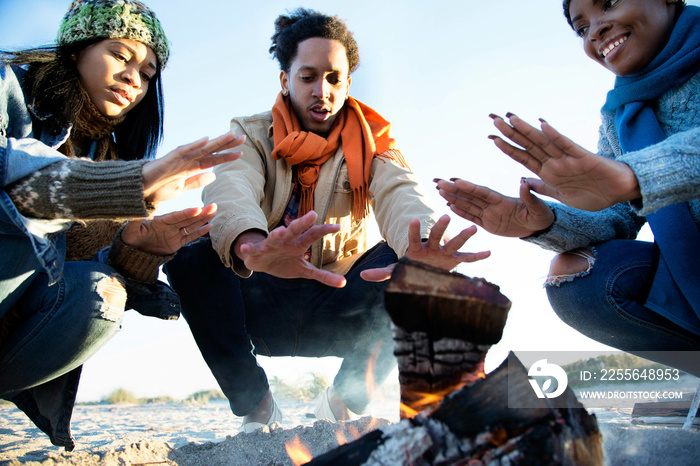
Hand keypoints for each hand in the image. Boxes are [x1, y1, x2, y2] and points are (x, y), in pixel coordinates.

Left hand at [121, 203, 217, 254]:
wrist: (132, 251)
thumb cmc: (129, 237)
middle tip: (213, 206)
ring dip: (203, 220)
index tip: (197, 209)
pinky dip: (199, 232)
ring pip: (191, 226)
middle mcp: (169, 226)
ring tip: (214, 212)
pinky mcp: (176, 243)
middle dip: (201, 213)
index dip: (187, 213)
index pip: (176, 216)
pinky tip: (209, 226)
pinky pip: (189, 237)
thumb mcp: (131, 230)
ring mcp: (174, 234)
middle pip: (188, 219)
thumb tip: (138, 211)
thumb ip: (136, 221)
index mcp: (160, 221)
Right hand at [142, 132, 244, 202]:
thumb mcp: (181, 188)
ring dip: (216, 141)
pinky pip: (183, 150)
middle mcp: (187, 160)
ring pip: (201, 148)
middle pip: (211, 150)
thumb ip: (197, 181)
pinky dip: (194, 144)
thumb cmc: (157, 189)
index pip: (213, 159)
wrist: (139, 191)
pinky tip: (206, 139)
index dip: (226, 156)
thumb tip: (214, 175)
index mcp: (191, 167)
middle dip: (226, 145)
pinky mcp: (169, 160)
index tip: (241, 152)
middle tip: (242, 138)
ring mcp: (179, 158)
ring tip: (230, 135)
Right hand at [237, 211, 346, 287]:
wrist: (261, 262)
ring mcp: (270, 245)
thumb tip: (344, 283)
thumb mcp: (304, 270)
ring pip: (274, 238)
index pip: (312, 235)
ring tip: (280, 231)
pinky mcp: (256, 252)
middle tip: (313, 214)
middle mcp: (286, 241)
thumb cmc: (285, 262)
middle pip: (295, 230)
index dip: (324, 230)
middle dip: (303, 223)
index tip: (337, 227)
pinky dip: (248, 249)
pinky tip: (244, 249)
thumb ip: (322, 275)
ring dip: (277, 234)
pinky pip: (252, 250)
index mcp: (298, 244)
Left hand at [360, 214, 490, 281]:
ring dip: (464, 236)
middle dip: (441, 228)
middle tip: (446, 217)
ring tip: (473, 228)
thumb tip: (360, 276)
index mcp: (417, 250)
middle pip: (437, 236)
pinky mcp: (454, 260)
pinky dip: (477, 256)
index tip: (415, 220)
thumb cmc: (411, 268)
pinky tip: (489, 252)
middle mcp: (432, 248)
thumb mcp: (397, 271)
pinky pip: (467, 258)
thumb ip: (382, 272)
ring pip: (455, 243)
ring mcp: (445, 252)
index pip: (414, 238)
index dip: (414, 230)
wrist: (426, 269)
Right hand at [435, 177, 553, 237]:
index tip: (456, 181)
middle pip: (470, 196)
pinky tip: (450, 205)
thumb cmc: (541, 215)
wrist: (540, 227)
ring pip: (468, 205)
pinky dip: (461, 212)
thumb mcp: (538, 207)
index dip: (470, 187)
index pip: (483, 193)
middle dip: (454, 189)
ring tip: (439, 191)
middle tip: (438, 181)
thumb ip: (529, 196)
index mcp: (503, 200)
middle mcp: (493, 205)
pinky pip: (472, 217)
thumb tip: (523, 182)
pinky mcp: (488, 224)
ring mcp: (489, 214)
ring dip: (453, 198)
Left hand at [489, 113, 639, 210]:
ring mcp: (568, 158)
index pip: (523, 157)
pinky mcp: (583, 157)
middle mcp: (555, 162)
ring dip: (527, 130)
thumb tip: (524, 181)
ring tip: (511, 118)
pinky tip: (542, 124)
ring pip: (543, 142)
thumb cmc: (594, 194)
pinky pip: (567, 145)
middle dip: (510, 132)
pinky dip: (554, 135)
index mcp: (548, 172)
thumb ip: (543, 187)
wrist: (621, 192)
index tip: (491, 137)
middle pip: (528, 144)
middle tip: (493, 119)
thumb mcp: (562, 196)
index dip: (507, 147)